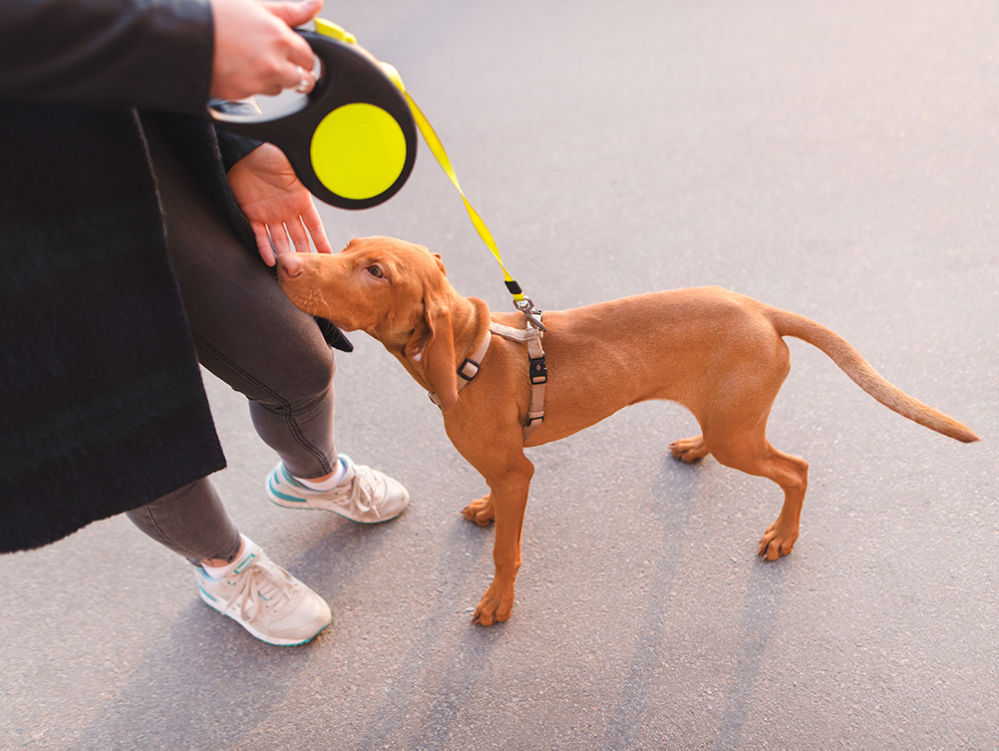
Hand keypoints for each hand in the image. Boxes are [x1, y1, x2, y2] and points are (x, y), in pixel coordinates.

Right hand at [210, 0, 321, 99]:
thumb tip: (314, 6)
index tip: (296, 54)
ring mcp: (258, 82)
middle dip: (295, 73)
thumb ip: (288, 11)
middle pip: (302, 80)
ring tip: (252, 62)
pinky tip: (237, 69)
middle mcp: (273, 64)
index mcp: (280, 39)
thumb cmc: (214, 15)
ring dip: (273, 80)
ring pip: (279, 89)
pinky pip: (256, 94)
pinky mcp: (241, 95)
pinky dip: (250, 85)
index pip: (308, 57)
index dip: (302, 55)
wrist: (179, 33)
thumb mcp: (254, 6)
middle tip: (280, 63)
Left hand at [227, 143, 332, 264]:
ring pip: (280, 239)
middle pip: (298, 237)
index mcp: (301, 200)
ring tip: (291, 271)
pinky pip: (260, 235)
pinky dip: (264, 248)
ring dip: (286, 254)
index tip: (330, 256)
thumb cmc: (274, 154)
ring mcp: (270, 213)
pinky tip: (271, 261)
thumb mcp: (298, 167)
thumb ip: (312, 178)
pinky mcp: (252, 213)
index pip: (315, 226)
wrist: (245, 150)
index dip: (321, 241)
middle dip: (305, 254)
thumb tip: (335, 179)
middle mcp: (287, 210)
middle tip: (311, 272)